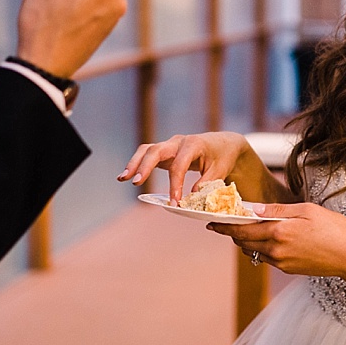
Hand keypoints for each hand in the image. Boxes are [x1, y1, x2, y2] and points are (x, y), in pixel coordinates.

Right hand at [119, 132, 248, 203]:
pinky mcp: (165, 150)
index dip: (175, 185)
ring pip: (147, 150)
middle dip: (145, 167)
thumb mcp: (220, 170)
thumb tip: (191, 196)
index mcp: (194, 144)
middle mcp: (178, 142)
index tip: (173, 202)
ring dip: (134, 163)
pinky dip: (136, 163)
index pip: (179, 165)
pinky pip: (147, 154)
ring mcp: (170, 145)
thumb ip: (207, 183)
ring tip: (122, 178)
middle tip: (136, 183)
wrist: (223, 143)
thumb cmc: (222, 157)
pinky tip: (126, 176)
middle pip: (156, 151)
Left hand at [209, 202, 345, 289]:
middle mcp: (276, 250)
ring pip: (254, 251)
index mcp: (278, 232)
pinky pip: (267, 258)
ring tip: (247, 228)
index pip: (241, 229)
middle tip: (226, 222)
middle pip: (244, 242)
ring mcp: (282, 263)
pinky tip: (269, 239)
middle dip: (233, 233)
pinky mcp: (288, 269)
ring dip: (247, 241)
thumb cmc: (334, 229)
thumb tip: (253, 208)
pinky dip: (262, 248)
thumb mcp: (306, 210)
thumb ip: (277, 210)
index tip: (210, 222)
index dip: (224, 226)